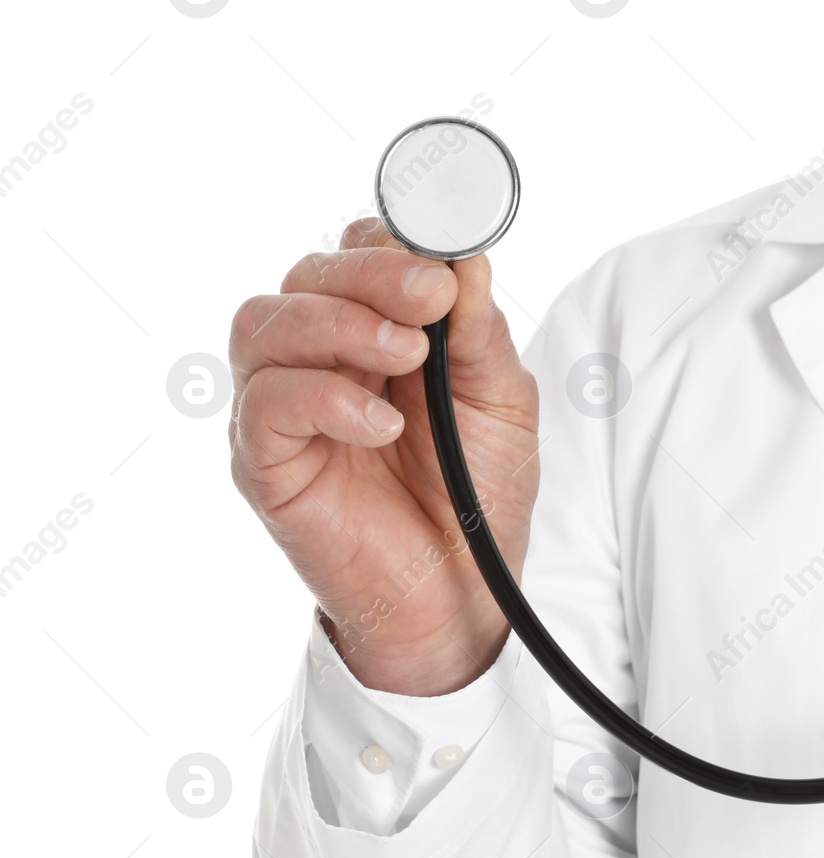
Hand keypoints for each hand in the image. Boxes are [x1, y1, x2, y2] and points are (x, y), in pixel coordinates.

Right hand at [229, 218, 537, 695]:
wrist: (460, 594)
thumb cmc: (476, 495)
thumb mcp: (501, 404)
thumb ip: (480, 334)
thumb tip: (467, 260)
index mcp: (376, 330)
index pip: (356, 252)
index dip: (390, 240)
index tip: (442, 253)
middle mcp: (320, 357)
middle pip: (308, 275)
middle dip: (371, 274)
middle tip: (430, 298)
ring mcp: (284, 407)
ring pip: (266, 323)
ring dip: (338, 325)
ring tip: (407, 356)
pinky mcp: (265, 461)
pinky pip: (265, 404)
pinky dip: (324, 399)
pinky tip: (380, 424)